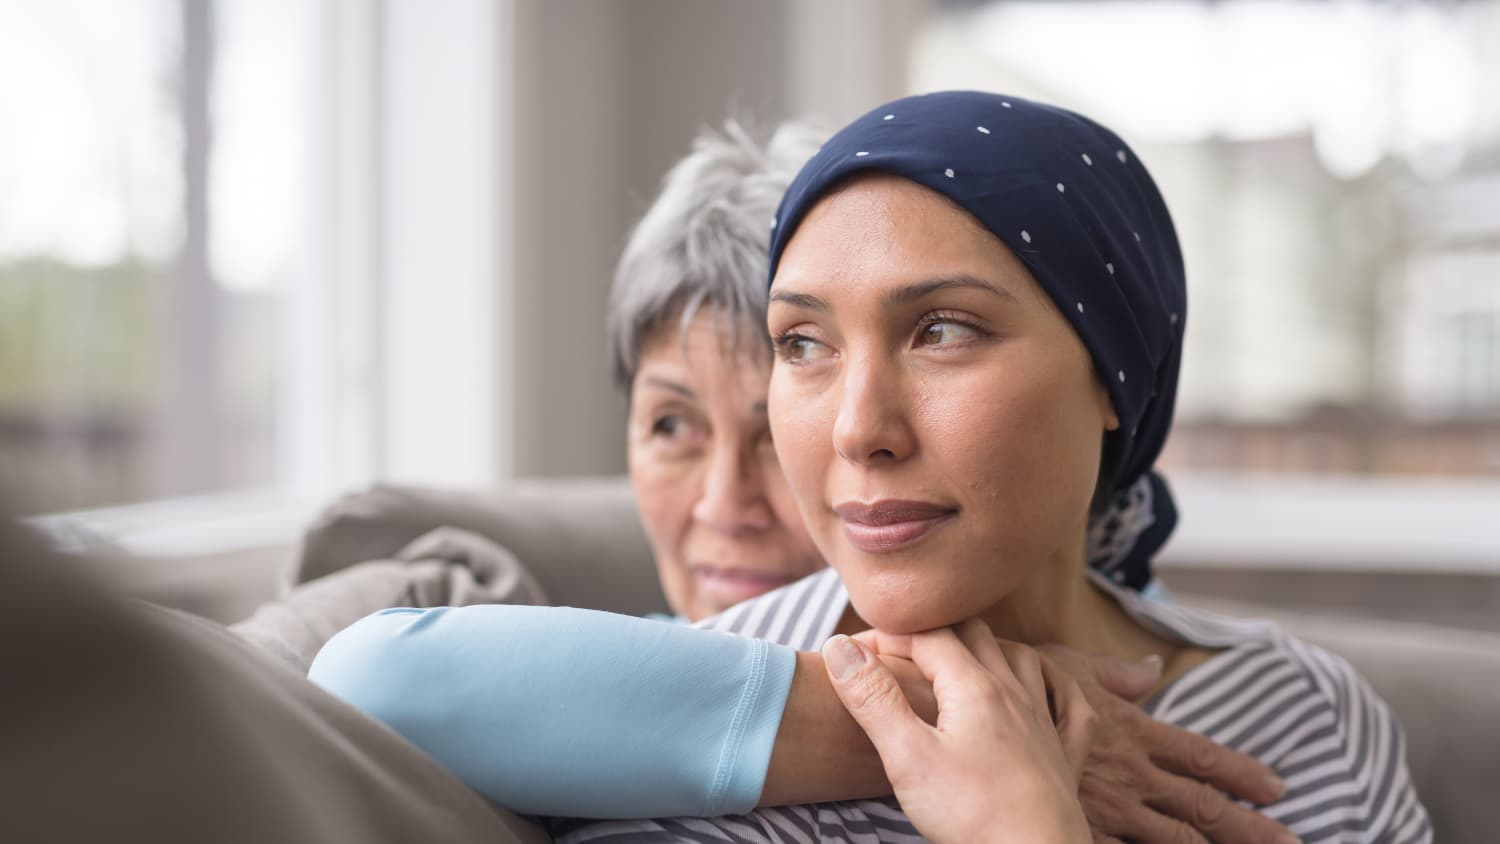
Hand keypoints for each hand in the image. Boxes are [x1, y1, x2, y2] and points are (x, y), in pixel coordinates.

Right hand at [823, 619, 1092, 843]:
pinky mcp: (1065, 755)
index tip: (854, 651)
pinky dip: (1055, 683)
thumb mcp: (907, 757)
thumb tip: (839, 648)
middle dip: (933, 631)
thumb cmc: (972, 813)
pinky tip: (1044, 688)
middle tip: (899, 649)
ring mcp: (1044, 722)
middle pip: (975, 634)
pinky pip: (1070, 703)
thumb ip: (874, 700)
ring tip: (960, 655)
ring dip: (989, 645)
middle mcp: (1014, 693)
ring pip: (1022, 658)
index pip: (926, 635)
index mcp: (974, 687)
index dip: (887, 635)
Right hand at [1035, 644, 1296, 843]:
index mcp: (1133, 732)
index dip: (1242, 772)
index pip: (1201, 755)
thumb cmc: (1016, 685)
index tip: (1277, 788)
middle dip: (1250, 827)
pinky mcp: (1081, 828)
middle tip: (1292, 841)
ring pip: (1176, 840)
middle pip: (1203, 806)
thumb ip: (1114, 673)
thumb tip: (1151, 669)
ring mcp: (1109, 808)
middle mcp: (1132, 773)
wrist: (972, 714)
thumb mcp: (1067, 665)